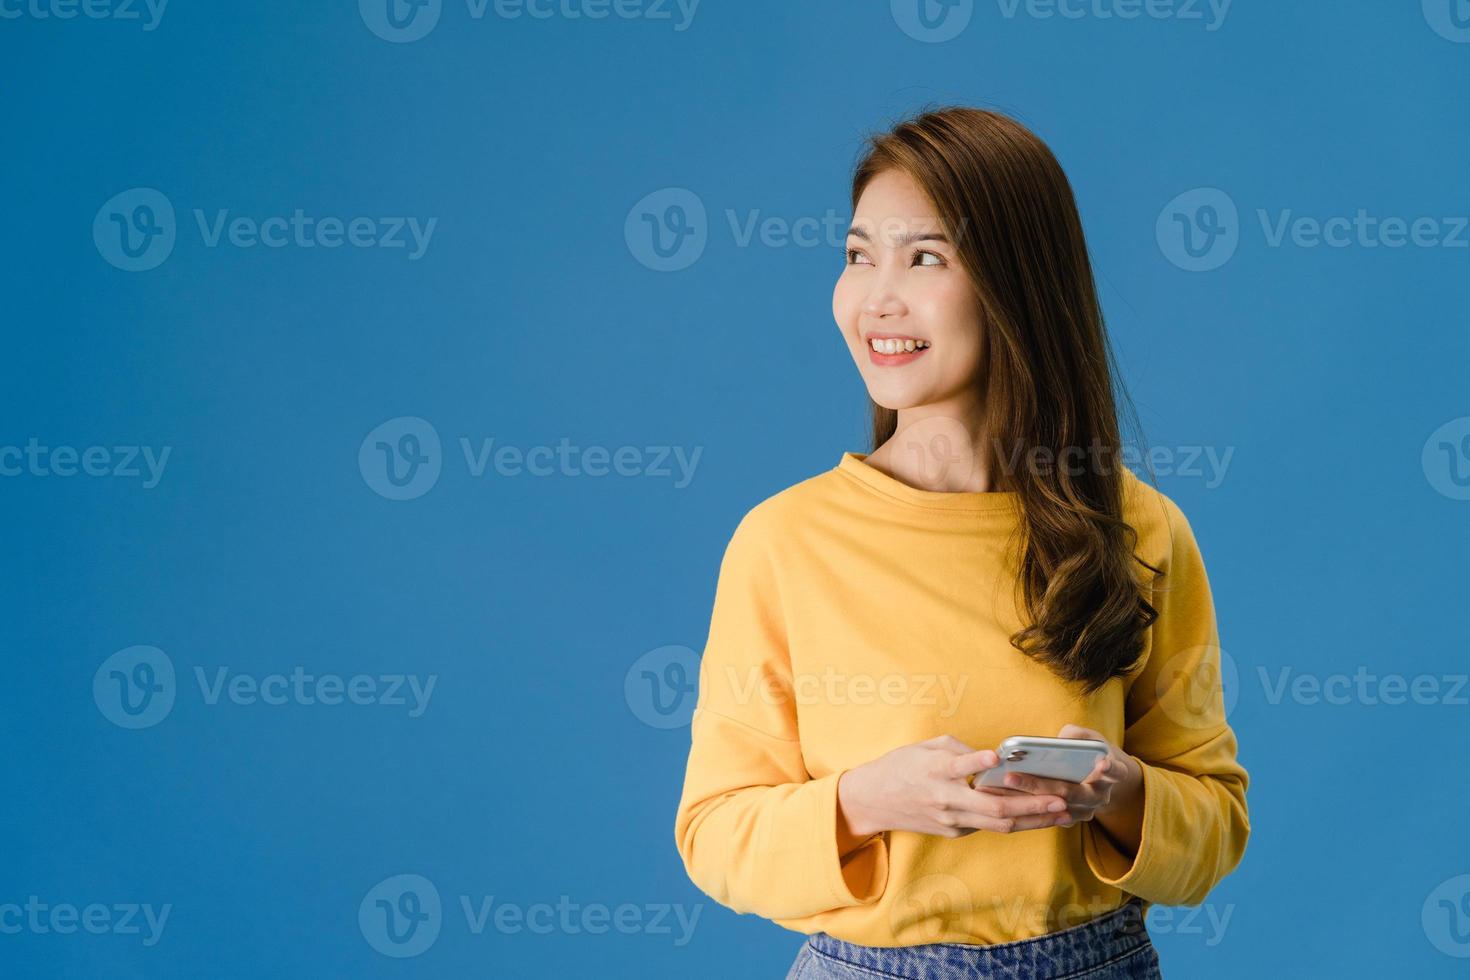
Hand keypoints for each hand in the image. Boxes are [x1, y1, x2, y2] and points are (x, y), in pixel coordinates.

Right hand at [836, 735, 1074, 841]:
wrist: (874, 801)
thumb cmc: (901, 767)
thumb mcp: (926, 747)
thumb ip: (958, 750)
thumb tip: (991, 758)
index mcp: (935, 771)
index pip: (959, 767)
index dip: (978, 762)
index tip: (997, 756)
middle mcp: (945, 799)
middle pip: (994, 807)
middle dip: (1032, 805)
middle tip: (1061, 799)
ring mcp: (951, 820)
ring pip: (999, 824)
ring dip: (1034, 820)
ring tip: (1062, 813)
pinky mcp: (953, 831)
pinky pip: (988, 826)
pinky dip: (1016, 821)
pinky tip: (1039, 817)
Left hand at [974, 724, 1141, 828]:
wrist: (1100, 775)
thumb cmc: (1091, 750)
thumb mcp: (1090, 738)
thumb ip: (1077, 735)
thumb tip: (1060, 739)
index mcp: (1112, 773)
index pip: (1115, 771)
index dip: (1109, 768)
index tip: (1101, 762)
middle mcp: (1100, 796)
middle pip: (1071, 792)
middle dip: (1040, 785)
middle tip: (1011, 775)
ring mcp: (1086, 810)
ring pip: (1056, 808)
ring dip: (1028, 798)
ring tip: (1002, 786)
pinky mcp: (1070, 818)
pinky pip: (1048, 816)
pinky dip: (1027, 807)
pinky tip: (1004, 797)